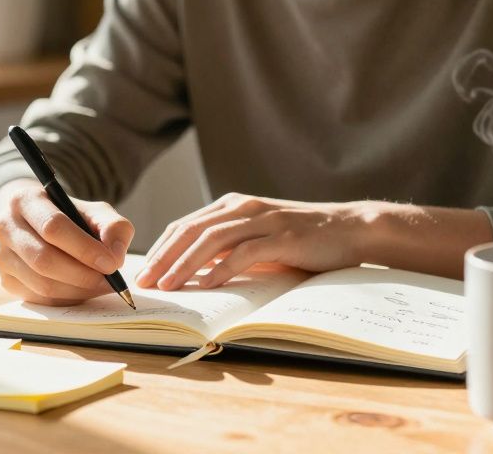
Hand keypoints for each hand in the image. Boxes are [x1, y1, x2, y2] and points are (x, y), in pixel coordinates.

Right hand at [0, 178, 134, 305]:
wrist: (36, 225)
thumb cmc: (69, 217)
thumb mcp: (94, 212)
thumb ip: (113, 227)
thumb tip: (115, 256)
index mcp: (24, 200)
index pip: (53, 227)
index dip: (84, 248)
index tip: (111, 263)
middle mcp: (4, 226)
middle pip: (44, 259)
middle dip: (83, 274)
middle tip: (110, 281)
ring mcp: (0, 255)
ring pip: (41, 283)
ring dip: (78, 290)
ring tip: (100, 285)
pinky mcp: (4, 280)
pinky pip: (39, 298)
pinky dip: (66, 298)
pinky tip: (82, 289)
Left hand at [137, 193, 377, 290]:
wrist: (349, 228)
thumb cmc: (302, 239)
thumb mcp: (258, 239)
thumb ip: (228, 249)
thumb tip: (193, 273)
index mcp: (232, 206)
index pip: (184, 225)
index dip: (160, 249)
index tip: (143, 272)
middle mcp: (242, 207)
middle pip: (190, 231)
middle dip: (164, 257)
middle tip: (145, 282)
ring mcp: (263, 220)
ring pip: (211, 240)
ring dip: (185, 264)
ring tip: (168, 285)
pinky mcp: (283, 237)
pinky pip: (245, 252)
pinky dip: (223, 268)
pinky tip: (208, 284)